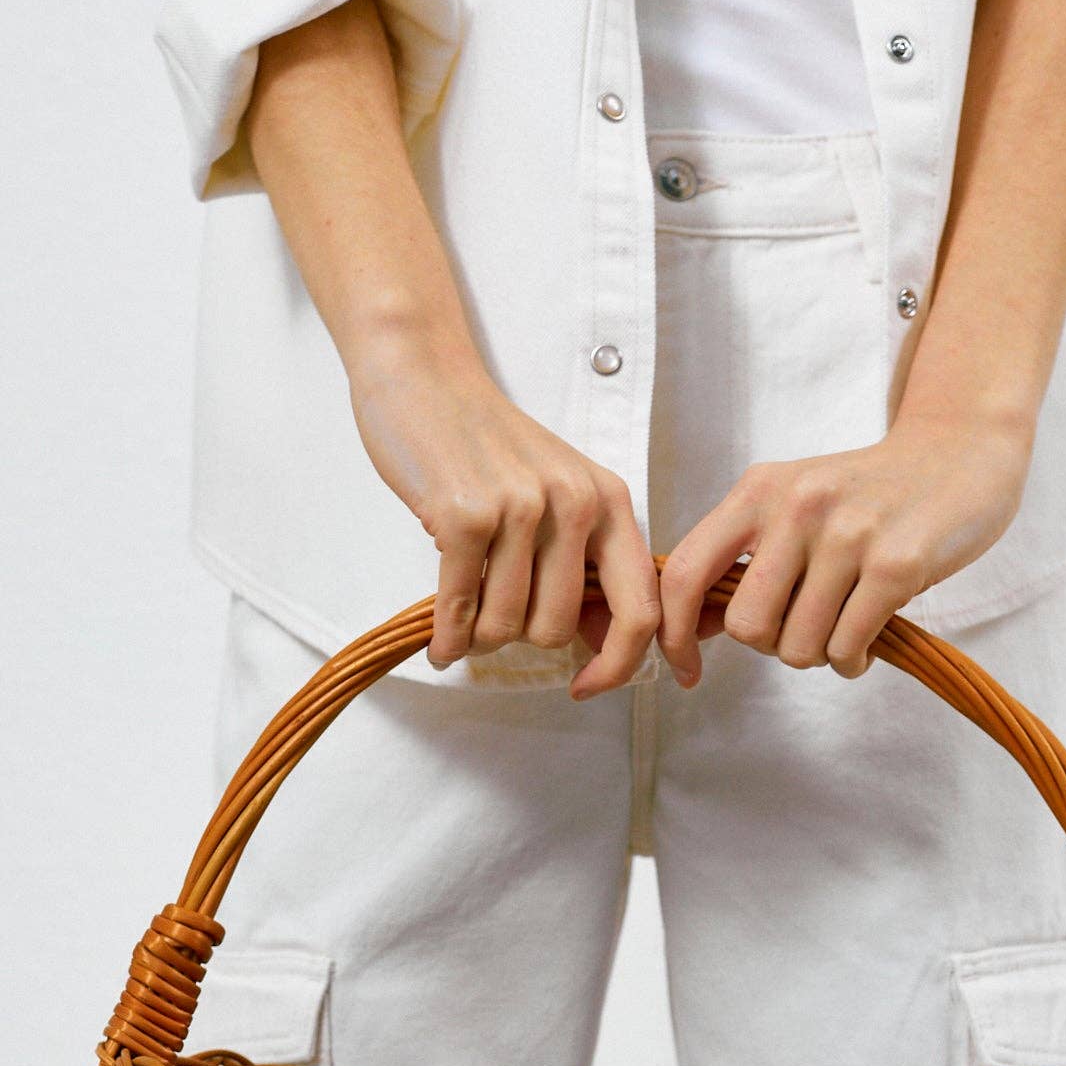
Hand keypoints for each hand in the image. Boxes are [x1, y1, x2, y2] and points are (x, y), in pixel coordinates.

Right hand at [347, 337, 663, 697]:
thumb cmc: (488, 445)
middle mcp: (573, 503)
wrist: (424, 377)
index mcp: (608, 502)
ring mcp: (519, 507)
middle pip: (556, 629)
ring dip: (479, 637)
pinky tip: (440, 643)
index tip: (588, 687)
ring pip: (506, 625)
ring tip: (464, 615)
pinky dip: (447, 639)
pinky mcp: (464, 515)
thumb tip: (600, 644)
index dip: (619, 665)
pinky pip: (459, 610)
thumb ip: (584, 562)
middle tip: (494, 618)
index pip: (640, 608)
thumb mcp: (558, 493)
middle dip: (520, 640)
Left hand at [657, 410, 1034, 683]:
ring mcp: (848, 534)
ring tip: (844, 626)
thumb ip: (743, 560)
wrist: (961, 451)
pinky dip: (852, 661)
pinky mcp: (896, 564)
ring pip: (800, 646)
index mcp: (759, 490)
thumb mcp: (794, 506)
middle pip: (748, 626)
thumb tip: (690, 627)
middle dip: (773, 645)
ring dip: (821, 654)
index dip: (674, 633)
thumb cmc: (870, 493)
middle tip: (805, 628)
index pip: (688, 571)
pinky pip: (847, 647)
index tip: (686, 668)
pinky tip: (866, 639)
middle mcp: (798, 506)